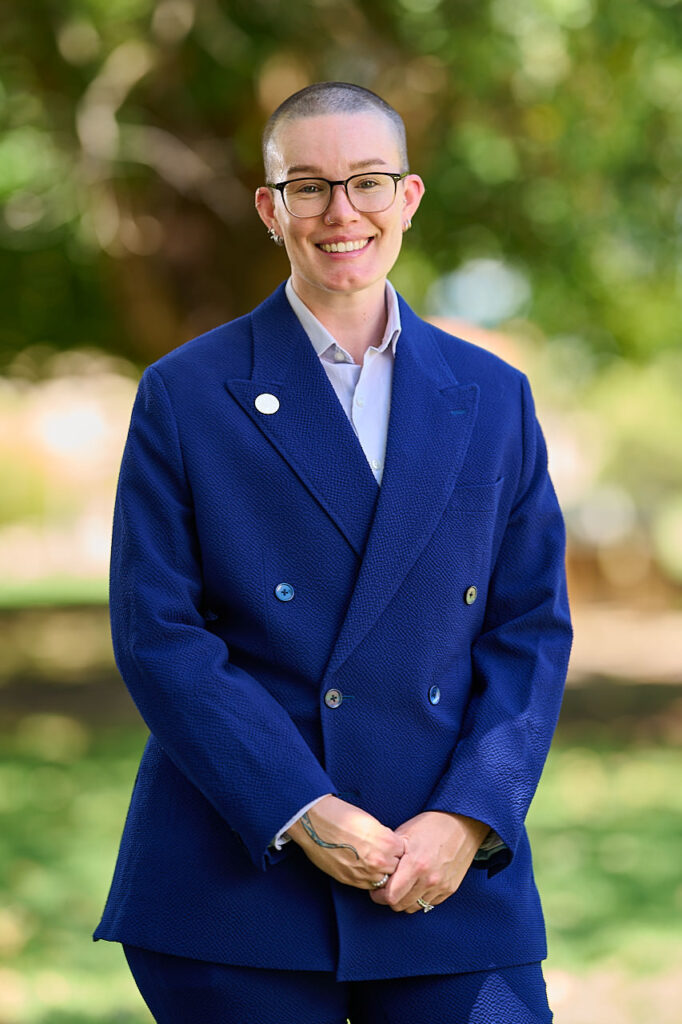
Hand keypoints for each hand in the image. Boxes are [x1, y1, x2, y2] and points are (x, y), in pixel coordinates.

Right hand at [287, 796, 404, 889]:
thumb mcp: (371, 822)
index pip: (404, 853)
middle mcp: (379, 860)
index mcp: (387, 842)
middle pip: (396, 869)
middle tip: (381, 854)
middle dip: (391, 862)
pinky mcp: (350, 880)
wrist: (314, 823)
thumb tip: (391, 848)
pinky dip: (367, 878)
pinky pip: (367, 885)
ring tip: (370, 860)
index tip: (391, 846)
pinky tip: (360, 865)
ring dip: (379, 873)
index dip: (397, 849)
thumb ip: (385, 838)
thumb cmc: (341, 816)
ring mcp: (365, 873)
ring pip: (383, 880)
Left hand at [369, 811, 489, 913]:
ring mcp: (441, 886)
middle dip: (390, 899)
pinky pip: (429, 904)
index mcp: (415, 865)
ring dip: (405, 900)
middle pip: (400, 906)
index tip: (376, 888)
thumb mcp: (404, 834)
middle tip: (387, 888)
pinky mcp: (449, 889)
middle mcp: (429, 879)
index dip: (379, 895)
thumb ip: (390, 855)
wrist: (461, 824)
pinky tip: (417, 884)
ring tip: (402, 886)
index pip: (391, 897)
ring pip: (414, 908)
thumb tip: (375, 869)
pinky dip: (420, 898)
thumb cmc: (430, 826)